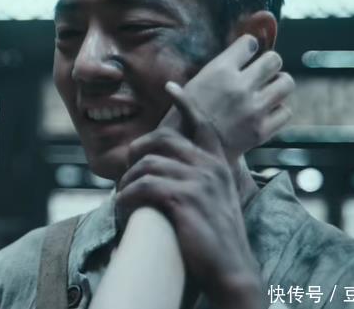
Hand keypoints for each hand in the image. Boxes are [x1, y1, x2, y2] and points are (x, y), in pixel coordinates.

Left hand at [117, 100, 262, 308]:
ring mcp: (198, 181)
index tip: (172, 85)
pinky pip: (142, 187)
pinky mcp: (184, 199)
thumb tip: (165, 171)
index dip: (186, 102)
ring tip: (122, 199)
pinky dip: (126, 198)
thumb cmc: (217, 238)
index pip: (202, 124)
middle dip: (137, 152)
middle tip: (126, 174)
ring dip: (126, 183)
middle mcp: (210, 167)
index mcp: (218, 164)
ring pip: (146, 165)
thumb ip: (199, 180)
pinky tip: (123, 209)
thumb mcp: (215, 200)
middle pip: (162, 140)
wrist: (231, 268)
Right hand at [160, 34, 294, 163]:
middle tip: (262, 72)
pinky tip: (267, 111)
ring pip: (286, 83)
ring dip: (278, 84)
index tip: (246, 53)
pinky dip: (278, 110)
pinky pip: (285, 111)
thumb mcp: (193, 85)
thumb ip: (217, 71)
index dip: (248, 47)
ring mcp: (254, 109)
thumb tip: (237, 59)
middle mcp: (241, 86)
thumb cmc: (183, 117)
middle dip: (269, 64)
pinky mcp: (261, 130)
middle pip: (274, 60)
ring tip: (269, 89)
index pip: (249, 43)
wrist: (185, 153)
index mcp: (220, 71)